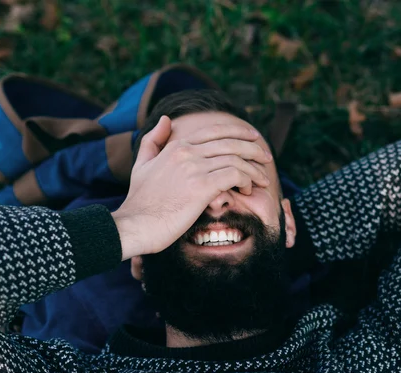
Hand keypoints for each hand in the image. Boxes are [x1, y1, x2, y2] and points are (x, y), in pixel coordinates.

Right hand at [112, 115, 272, 259]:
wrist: (134, 224)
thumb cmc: (139, 201)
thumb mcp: (142, 164)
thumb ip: (153, 140)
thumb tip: (167, 119)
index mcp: (176, 146)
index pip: (215, 131)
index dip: (239, 131)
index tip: (253, 138)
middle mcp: (187, 152)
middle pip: (231, 142)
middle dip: (253, 148)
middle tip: (265, 157)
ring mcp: (195, 168)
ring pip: (236, 158)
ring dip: (254, 168)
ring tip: (262, 179)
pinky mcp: (202, 187)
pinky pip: (235, 175)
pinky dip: (247, 179)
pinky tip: (248, 189)